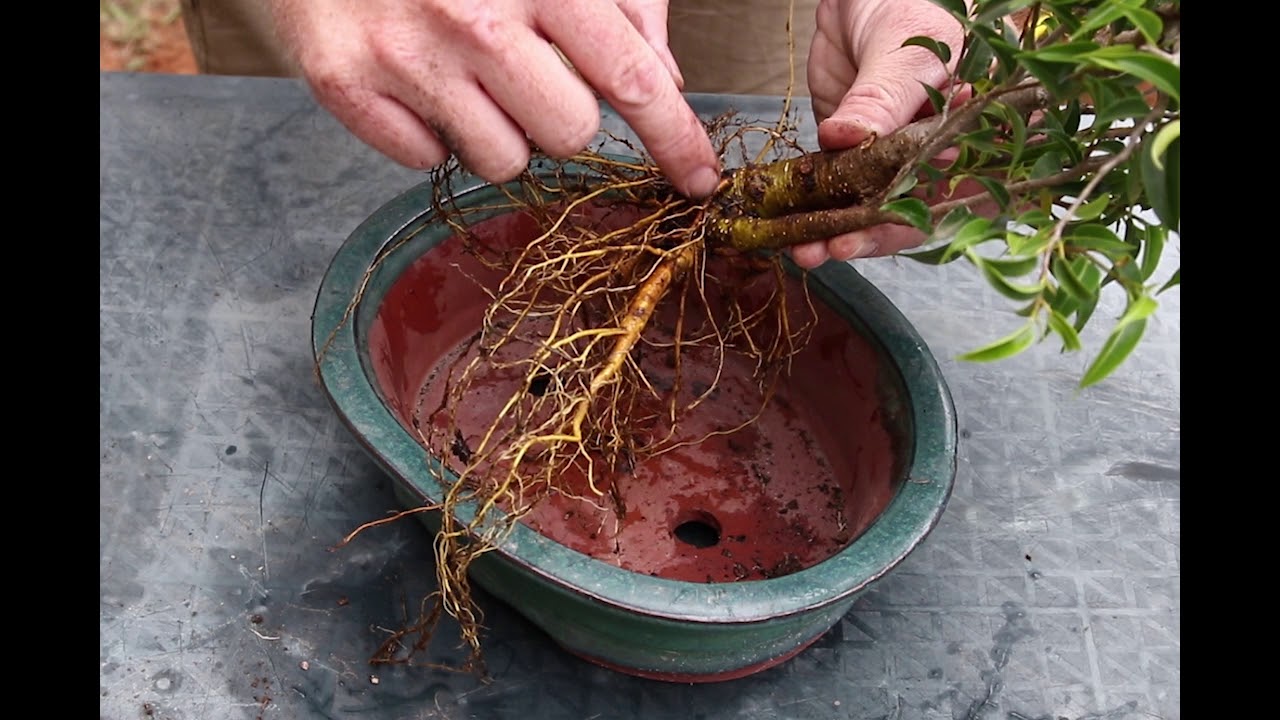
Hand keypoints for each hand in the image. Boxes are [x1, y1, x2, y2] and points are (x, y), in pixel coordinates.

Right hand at [268, 0, 722, 197]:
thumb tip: (663, 76)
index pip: (633, 78)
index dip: (677, 139)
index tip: (700, 179)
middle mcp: (473, 18)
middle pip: (569, 134)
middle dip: (565, 116)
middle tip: (528, 73)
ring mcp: (405, 54)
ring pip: (502, 161)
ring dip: (500, 130)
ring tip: (468, 74)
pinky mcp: (343, 81)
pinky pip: (426, 161)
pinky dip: (431, 132)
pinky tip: (418, 79)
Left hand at [792, 0, 965, 267]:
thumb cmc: (914, 5)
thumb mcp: (908, 46)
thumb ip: (883, 97)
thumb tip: (847, 140)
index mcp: (979, 133)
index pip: (959, 194)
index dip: (918, 218)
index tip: (875, 228)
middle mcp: (943, 154)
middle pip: (913, 212)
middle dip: (870, 235)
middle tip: (832, 248)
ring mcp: (897, 158)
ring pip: (873, 209)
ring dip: (839, 233)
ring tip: (805, 250)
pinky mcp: (856, 154)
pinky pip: (839, 192)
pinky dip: (817, 212)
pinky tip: (794, 231)